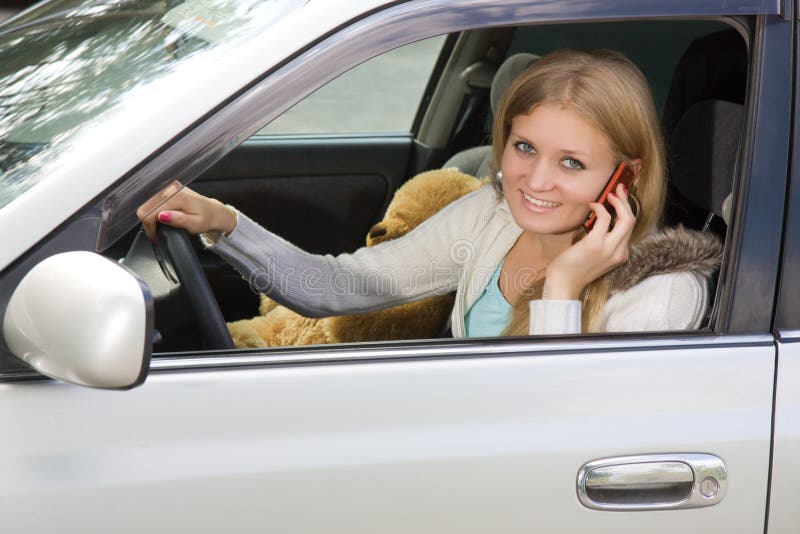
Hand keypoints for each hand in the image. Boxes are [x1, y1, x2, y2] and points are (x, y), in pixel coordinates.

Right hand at [135, 181, 236, 241]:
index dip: (150, 228)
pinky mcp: (169, 189)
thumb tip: (162, 216)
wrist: (215, 212)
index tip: (154, 237)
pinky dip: (154, 211)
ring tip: (159, 227)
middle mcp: (171, 189)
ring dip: (150, 216)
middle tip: (156, 234)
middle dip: (148, 222)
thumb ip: (178, 220)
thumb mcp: (195, 224)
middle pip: (145, 207)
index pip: (151, 212)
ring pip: (147, 203)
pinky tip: (162, 218)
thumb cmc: (207, 219)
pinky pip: (153, 201)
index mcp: (177, 197)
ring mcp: (169, 187)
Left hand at [543, 183, 634, 299]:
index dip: (627, 210)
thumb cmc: (574, 268)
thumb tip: (601, 219)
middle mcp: (619, 252)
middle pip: (632, 221)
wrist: (564, 284)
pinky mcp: (595, 244)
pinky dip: (599, 208)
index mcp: (620, 254)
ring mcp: (609, 248)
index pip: (630, 228)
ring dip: (619, 202)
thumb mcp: (595, 255)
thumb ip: (602, 241)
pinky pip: (604, 218)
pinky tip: (592, 205)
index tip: (622, 197)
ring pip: (626, 219)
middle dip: (627, 201)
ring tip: (609, 194)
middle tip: (619, 188)